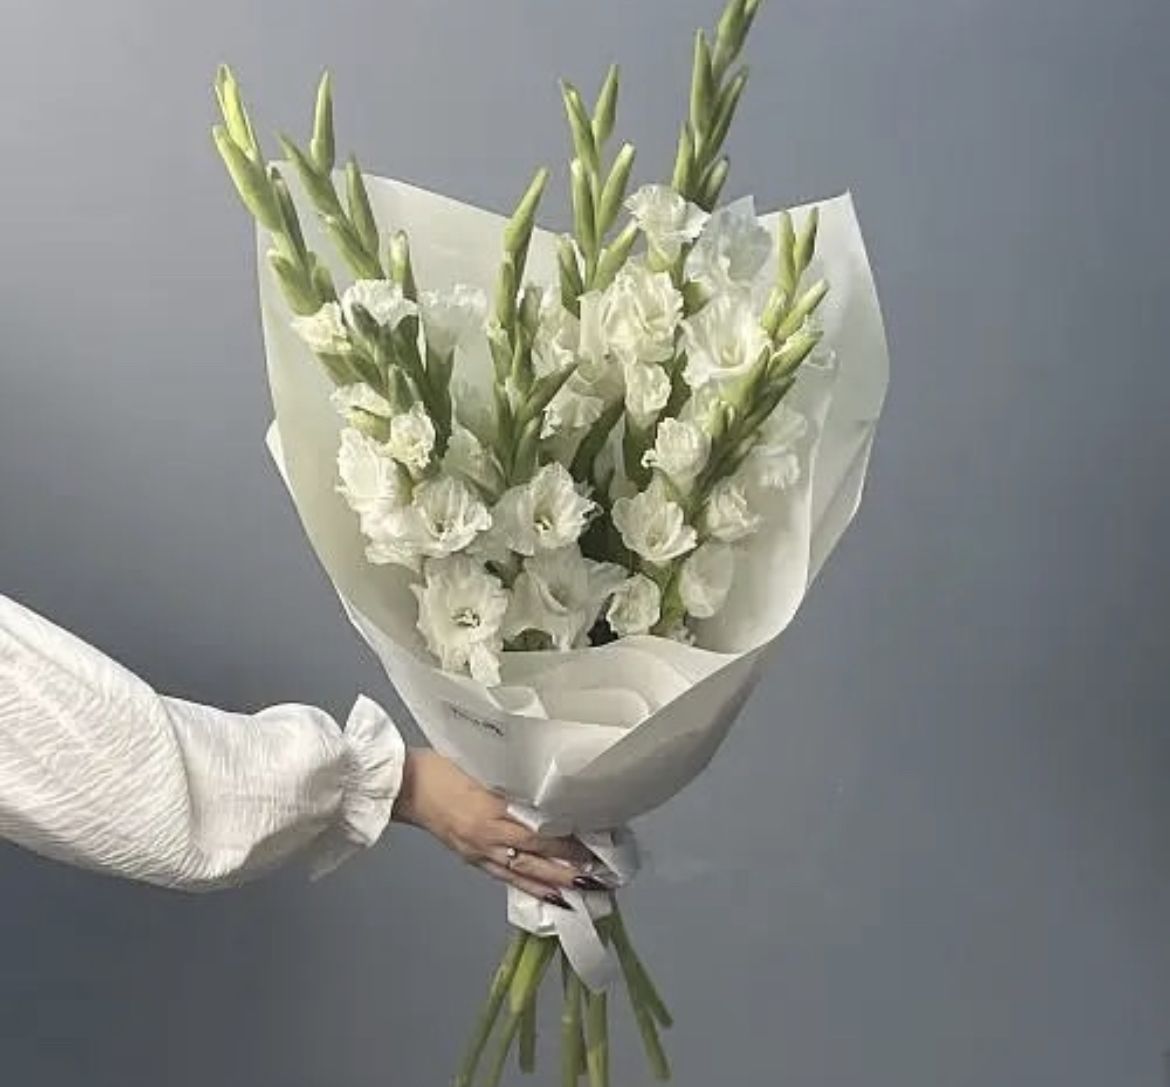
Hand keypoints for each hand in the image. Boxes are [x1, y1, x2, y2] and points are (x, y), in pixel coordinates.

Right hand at [393, 748, 601, 906]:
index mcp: (491, 810)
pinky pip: (506, 877)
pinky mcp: (472, 859)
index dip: (567, 841)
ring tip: (583, 890)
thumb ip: (514, 784)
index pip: (538, 831)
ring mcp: (479, 851)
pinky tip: (549, 895)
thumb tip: (552, 794)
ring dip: (555, 883)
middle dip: (568, 868)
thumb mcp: (482, 767)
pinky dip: (530, 887)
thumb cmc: (443, 767)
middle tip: (599, 875)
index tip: (594, 843)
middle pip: (536, 857)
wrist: (406, 785)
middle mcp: (488, 837)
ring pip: (524, 872)